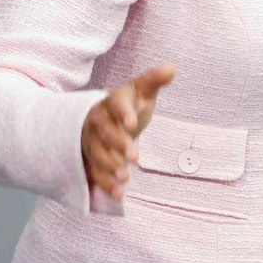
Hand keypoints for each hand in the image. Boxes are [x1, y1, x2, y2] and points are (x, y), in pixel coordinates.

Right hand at [81, 63, 175, 199]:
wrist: (103, 118)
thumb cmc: (129, 104)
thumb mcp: (141, 91)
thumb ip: (154, 81)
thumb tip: (170, 68)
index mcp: (112, 102)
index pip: (116, 105)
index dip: (123, 114)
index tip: (133, 124)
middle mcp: (98, 121)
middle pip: (105, 132)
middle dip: (118, 144)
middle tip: (135, 157)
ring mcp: (92, 141)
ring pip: (97, 153)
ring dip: (109, 166)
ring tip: (125, 178)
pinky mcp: (91, 159)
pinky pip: (95, 172)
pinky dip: (105, 183)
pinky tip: (118, 194)